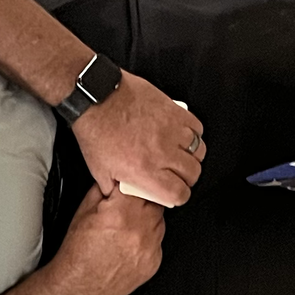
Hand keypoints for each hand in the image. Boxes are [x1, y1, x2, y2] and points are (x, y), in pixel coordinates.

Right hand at [48, 186, 163, 294]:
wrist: (79, 285)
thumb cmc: (78, 252)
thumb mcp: (84, 210)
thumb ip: (104, 188)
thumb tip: (117, 176)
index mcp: (122, 212)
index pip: (141, 184)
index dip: (134, 184)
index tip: (128, 188)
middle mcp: (140, 229)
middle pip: (155, 201)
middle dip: (142, 202)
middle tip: (126, 210)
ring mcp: (149, 248)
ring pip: (160, 221)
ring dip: (147, 221)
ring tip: (126, 230)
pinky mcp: (154, 262)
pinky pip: (158, 242)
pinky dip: (148, 241)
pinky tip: (130, 245)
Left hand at [72, 72, 204, 207]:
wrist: (96, 98)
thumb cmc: (96, 131)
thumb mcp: (99, 171)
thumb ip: (115, 187)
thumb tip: (124, 193)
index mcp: (145, 171)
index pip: (179, 193)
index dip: (179, 196)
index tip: (175, 192)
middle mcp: (162, 152)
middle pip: (193, 173)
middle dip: (187, 178)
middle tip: (178, 175)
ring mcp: (171, 130)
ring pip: (198, 151)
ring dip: (192, 156)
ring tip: (182, 155)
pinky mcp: (174, 111)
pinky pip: (197, 128)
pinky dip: (194, 135)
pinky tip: (183, 136)